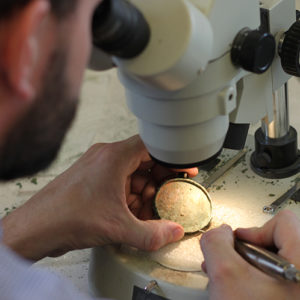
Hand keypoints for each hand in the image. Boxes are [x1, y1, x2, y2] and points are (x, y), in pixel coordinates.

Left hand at [2, 135, 197, 260]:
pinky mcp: (92, 179)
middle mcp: (106, 156)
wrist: (37, 226)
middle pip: (143, 160)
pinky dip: (130, 194)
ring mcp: (98, 167)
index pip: (152, 146)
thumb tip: (173, 232)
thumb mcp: (118, 227)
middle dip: (159, 179)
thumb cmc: (69, 216)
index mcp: (115, 156)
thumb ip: (151, 233)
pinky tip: (134, 211)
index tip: (183, 167)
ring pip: (131, 172)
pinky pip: (119, 181)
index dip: (171, 157)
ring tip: (151, 207)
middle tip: (171, 192)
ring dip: (144, 188)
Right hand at [200, 210, 299, 299]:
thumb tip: (218, 232)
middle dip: (245, 252)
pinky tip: (241, 290)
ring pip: (273, 261)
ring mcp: (298, 281)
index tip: (239, 244)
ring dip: (247, 267)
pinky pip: (275, 276)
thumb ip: (216, 243)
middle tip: (235, 266)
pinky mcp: (292, 295)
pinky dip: (254, 280)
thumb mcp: (226, 275)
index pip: (283, 221)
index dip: (253, 231)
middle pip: (276, 240)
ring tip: (233, 281)